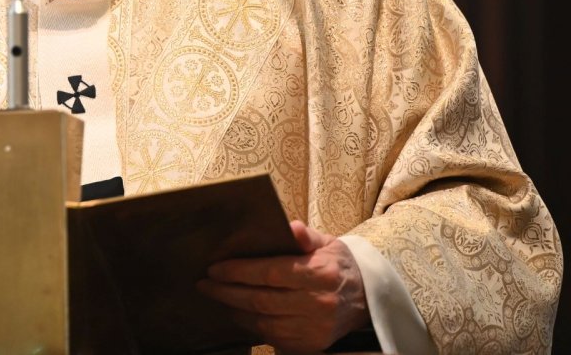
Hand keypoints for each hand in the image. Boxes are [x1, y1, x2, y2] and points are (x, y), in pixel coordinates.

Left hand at [197, 220, 369, 353]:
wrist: (366, 299)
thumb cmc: (338, 264)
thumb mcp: (327, 242)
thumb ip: (304, 235)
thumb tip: (290, 227)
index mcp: (319, 273)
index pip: (269, 273)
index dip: (238, 272)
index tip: (214, 268)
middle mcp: (317, 303)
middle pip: (260, 300)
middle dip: (227, 292)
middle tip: (205, 284)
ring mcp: (314, 328)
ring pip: (264, 322)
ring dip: (235, 311)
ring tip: (218, 297)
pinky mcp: (312, 345)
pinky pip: (274, 338)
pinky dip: (252, 327)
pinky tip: (239, 314)